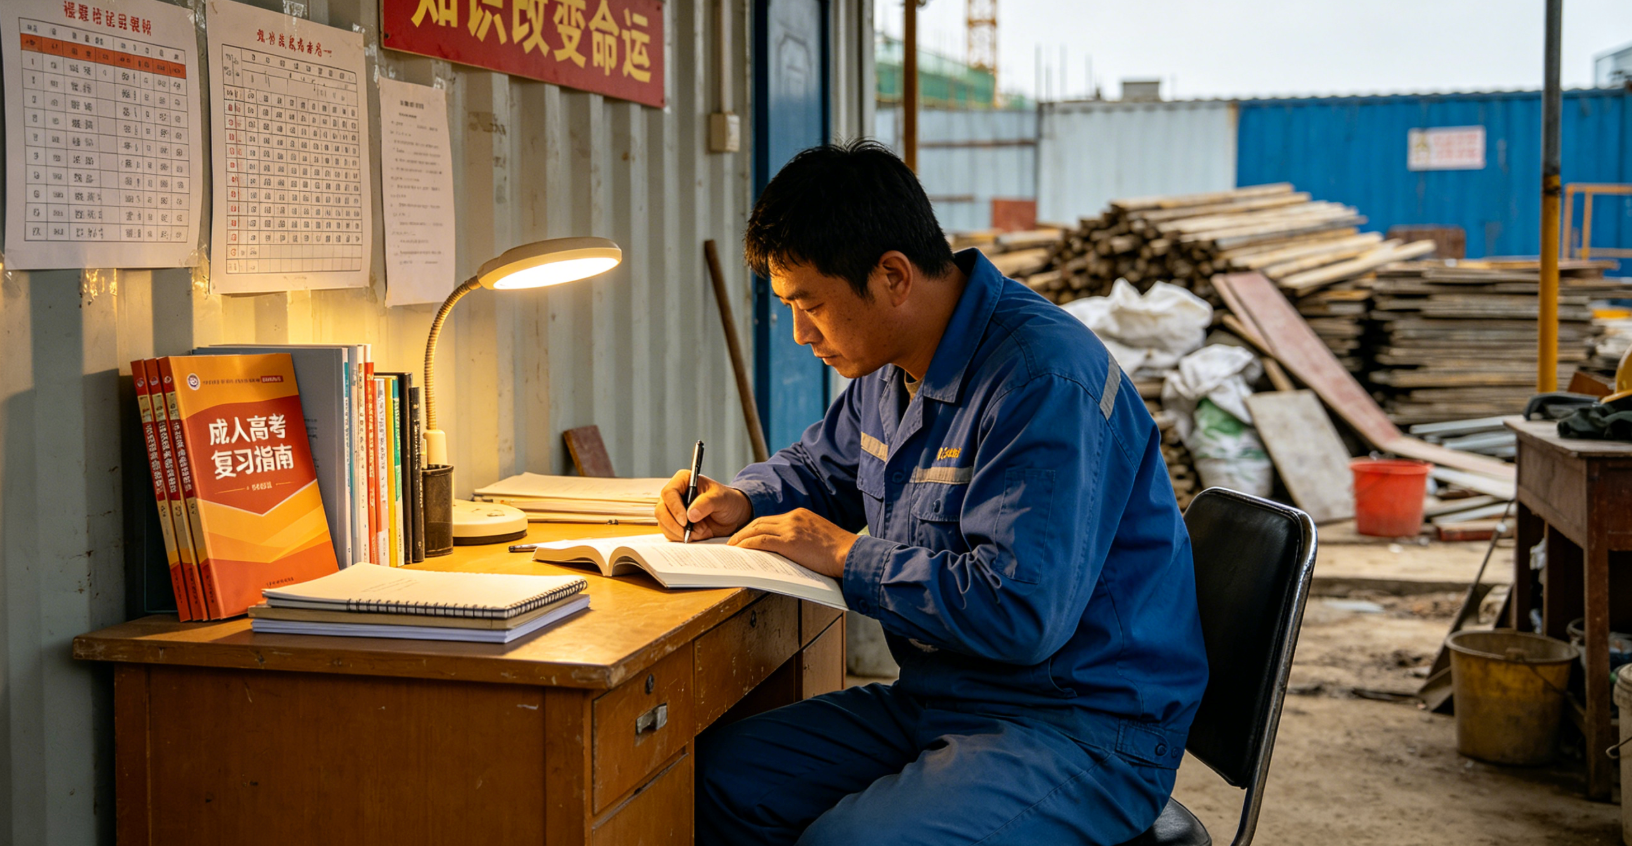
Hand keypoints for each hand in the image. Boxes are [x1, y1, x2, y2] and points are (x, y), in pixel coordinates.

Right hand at [657, 470, 752, 541]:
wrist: (732, 516)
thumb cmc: (727, 501)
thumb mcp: (721, 499)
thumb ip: (707, 503)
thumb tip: (690, 515)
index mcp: (683, 481)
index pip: (669, 493)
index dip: (674, 507)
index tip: (685, 520)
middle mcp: (675, 495)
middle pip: (661, 510)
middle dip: (673, 524)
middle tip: (688, 532)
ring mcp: (673, 511)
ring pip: (663, 524)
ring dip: (678, 532)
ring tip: (698, 533)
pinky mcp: (675, 525)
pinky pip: (670, 533)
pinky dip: (680, 538)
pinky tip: (695, 536)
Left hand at [728, 508, 856, 579]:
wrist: (851, 554)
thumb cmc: (839, 552)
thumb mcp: (819, 538)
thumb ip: (802, 538)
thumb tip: (788, 550)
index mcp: (800, 515)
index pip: (770, 520)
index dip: (754, 528)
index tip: (745, 536)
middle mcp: (794, 517)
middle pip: (759, 522)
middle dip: (743, 532)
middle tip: (732, 542)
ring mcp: (791, 528)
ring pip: (757, 529)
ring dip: (741, 539)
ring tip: (732, 548)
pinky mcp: (790, 542)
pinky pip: (761, 541)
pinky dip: (747, 545)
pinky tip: (740, 551)